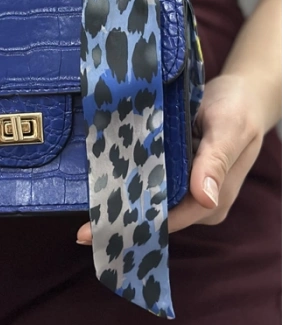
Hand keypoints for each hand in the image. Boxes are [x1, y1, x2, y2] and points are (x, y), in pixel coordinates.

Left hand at [76, 74, 265, 244]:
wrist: (244, 93)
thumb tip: (205, 198)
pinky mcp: (178, 172)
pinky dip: (130, 179)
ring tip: (84, 200)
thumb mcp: (229, 129)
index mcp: (212, 201)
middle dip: (120, 216)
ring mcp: (187, 188)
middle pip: (155, 215)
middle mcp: (198, 202)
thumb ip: (216, 160)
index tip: (94, 231)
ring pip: (150, 199)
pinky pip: (151, 181)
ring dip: (121, 198)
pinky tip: (104, 176)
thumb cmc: (239, 109)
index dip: (132, 226)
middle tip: (80, 223)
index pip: (167, 221)